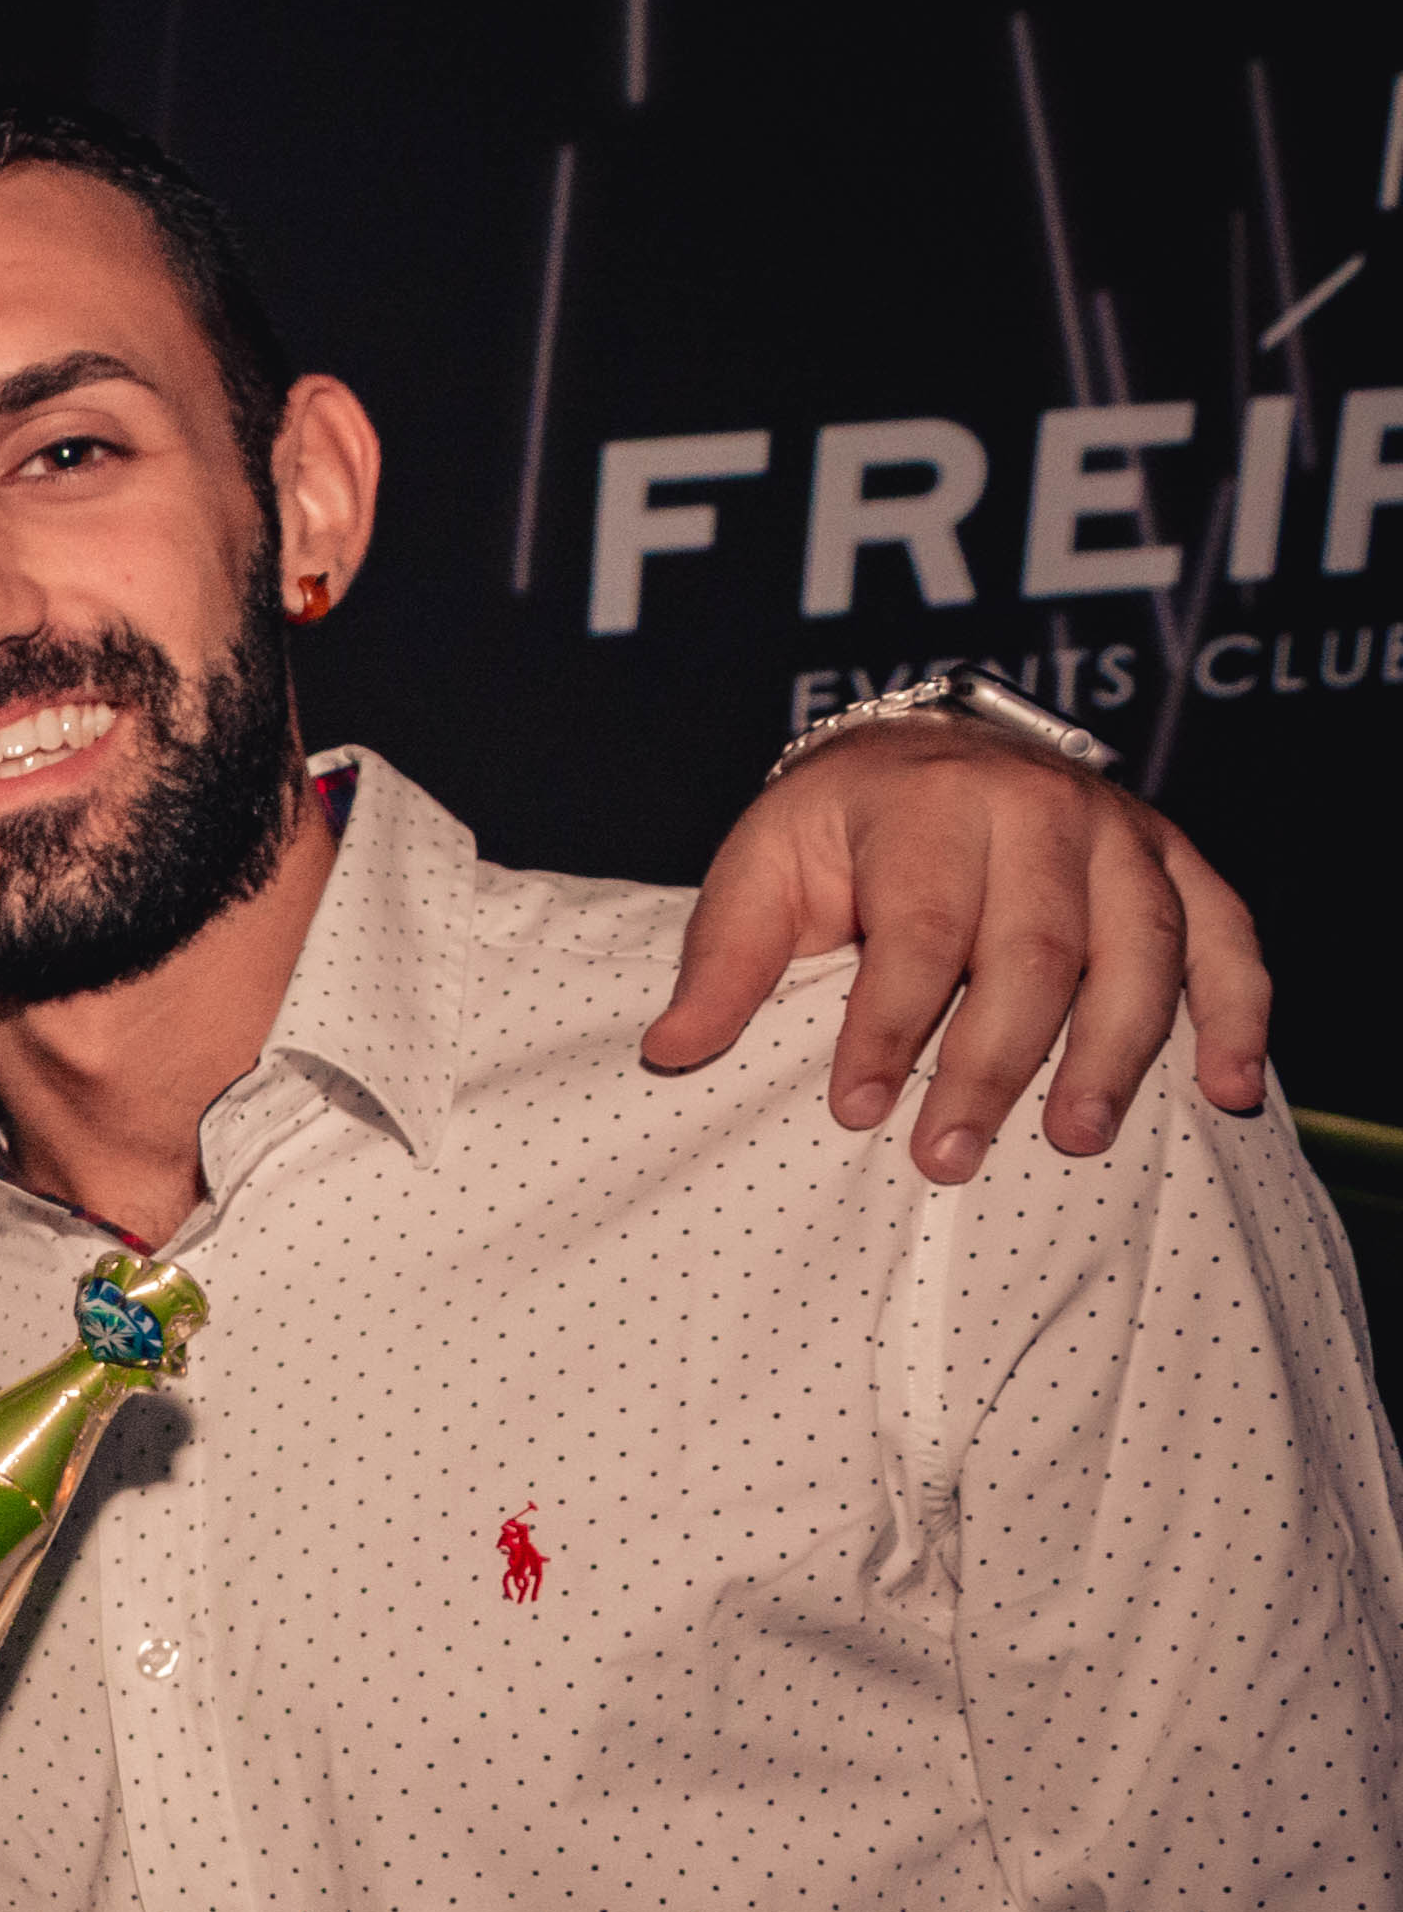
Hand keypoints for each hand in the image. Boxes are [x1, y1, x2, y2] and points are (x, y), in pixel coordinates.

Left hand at [648, 724, 1271, 1176]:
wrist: (926, 752)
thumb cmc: (836, 829)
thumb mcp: (759, 870)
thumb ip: (723, 962)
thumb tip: (672, 1054)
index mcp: (929, 804)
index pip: (917, 930)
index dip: (888, 1027)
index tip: (858, 1111)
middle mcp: (1040, 807)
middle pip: (1034, 951)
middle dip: (993, 1065)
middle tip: (951, 1159)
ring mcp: (1121, 832)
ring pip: (1140, 950)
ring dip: (1116, 1054)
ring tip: (1077, 1140)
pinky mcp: (1174, 861)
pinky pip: (1227, 936)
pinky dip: (1240, 1015)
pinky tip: (1231, 1091)